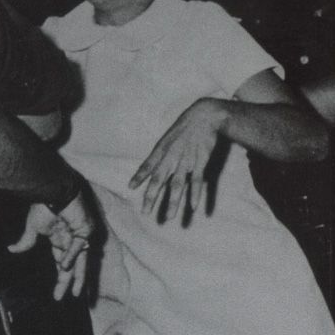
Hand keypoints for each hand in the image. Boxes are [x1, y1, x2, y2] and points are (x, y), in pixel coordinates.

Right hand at [8, 195, 92, 299]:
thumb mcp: (32, 228)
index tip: (56, 295)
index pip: (61, 263)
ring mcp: (80, 236)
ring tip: (76, 292)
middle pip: (72, 267)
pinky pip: (78, 247)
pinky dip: (71, 256)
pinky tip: (64, 265)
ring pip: (81, 262)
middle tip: (65, 297)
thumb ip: (26, 241)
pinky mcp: (85, 230)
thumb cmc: (43, 206)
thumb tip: (11, 250)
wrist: (51, 192)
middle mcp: (71, 240)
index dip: (60, 278)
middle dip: (69, 282)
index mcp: (59, 240)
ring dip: (79, 277)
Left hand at [130, 98, 225, 221]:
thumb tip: (152, 164)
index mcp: (161, 150)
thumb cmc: (185, 127)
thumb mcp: (167, 138)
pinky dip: (195, 194)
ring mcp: (185, 161)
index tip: (130, 187)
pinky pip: (197, 181)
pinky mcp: (200, 162)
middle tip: (145, 213)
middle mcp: (170, 157)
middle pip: (158, 181)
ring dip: (172, 202)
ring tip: (169, 217)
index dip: (138, 177)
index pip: (147, 166)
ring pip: (177, 185)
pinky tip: (193, 207)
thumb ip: (161, 153)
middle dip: (151, 198)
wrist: (204, 116)